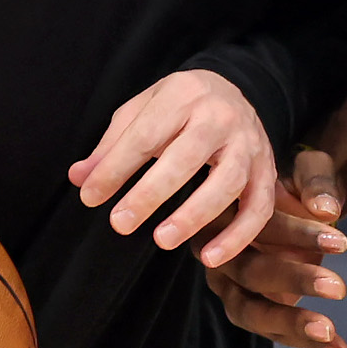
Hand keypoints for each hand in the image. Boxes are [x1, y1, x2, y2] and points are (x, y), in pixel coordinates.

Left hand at [69, 69, 277, 266]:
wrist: (237, 90)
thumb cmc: (180, 107)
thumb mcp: (142, 111)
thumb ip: (112, 145)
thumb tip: (80, 178)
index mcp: (184, 94)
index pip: (146, 135)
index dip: (116, 168)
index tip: (90, 197)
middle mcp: (220, 116)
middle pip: (188, 156)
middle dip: (151, 193)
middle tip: (120, 224)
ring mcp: (249, 144)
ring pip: (227, 182)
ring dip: (195, 215)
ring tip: (163, 240)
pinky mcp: (267, 170)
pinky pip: (259, 207)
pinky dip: (238, 235)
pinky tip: (210, 257)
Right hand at [204, 150, 346, 347]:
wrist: (297, 202)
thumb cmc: (298, 182)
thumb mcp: (311, 169)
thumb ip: (317, 182)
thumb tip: (327, 208)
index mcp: (226, 213)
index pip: (257, 225)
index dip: (296, 233)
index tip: (340, 239)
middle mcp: (218, 254)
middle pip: (250, 273)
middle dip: (294, 281)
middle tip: (338, 287)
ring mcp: (231, 286)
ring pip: (252, 311)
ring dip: (291, 322)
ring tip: (330, 331)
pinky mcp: (251, 308)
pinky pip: (274, 331)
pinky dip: (307, 342)